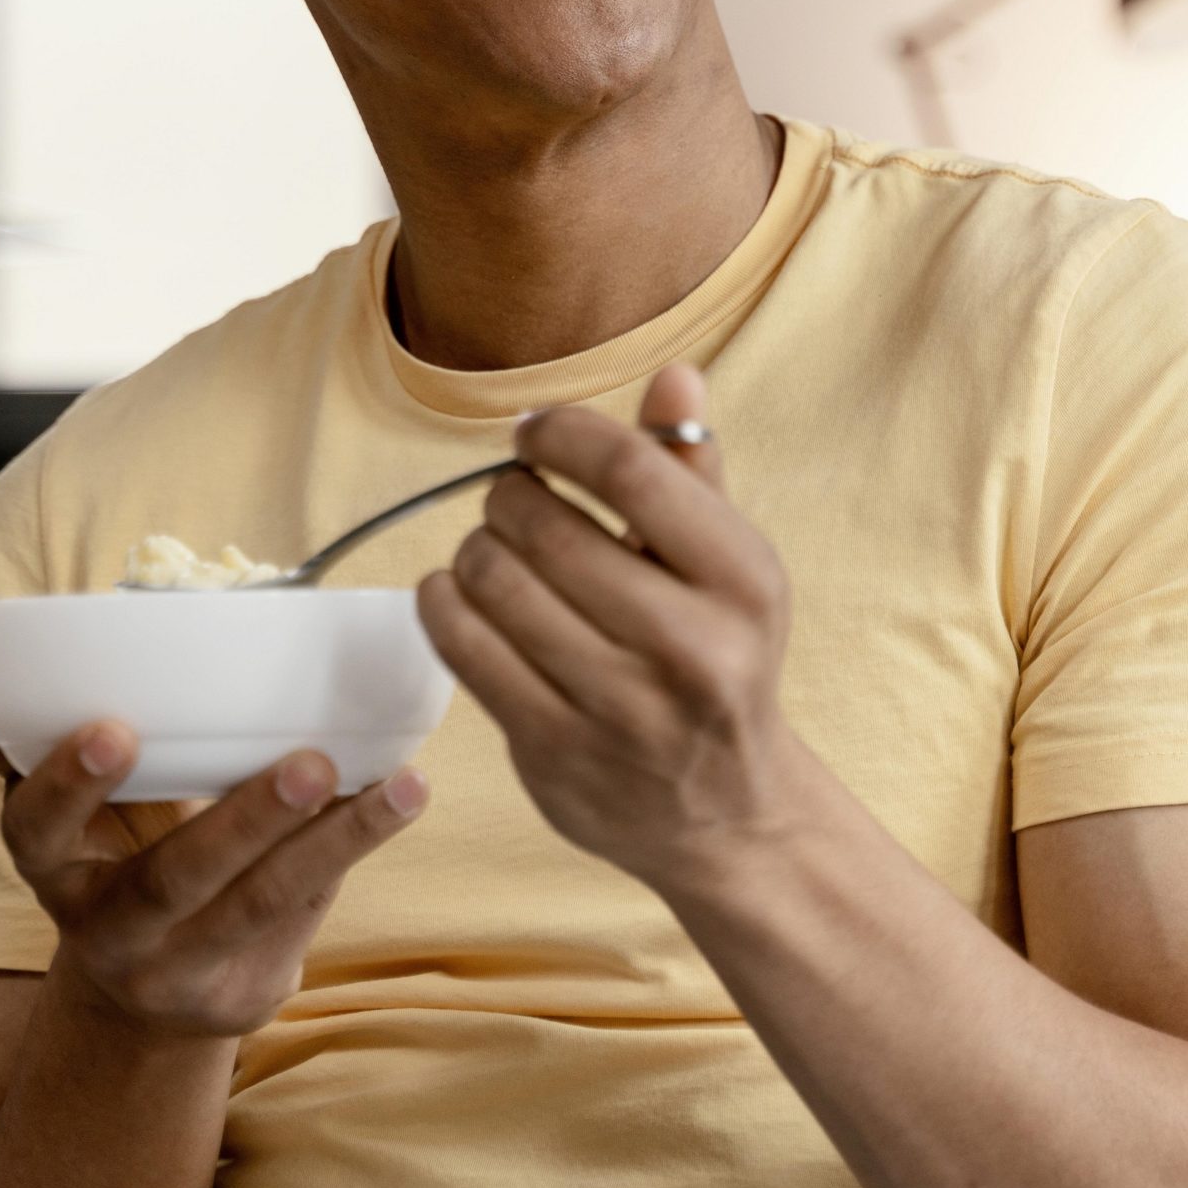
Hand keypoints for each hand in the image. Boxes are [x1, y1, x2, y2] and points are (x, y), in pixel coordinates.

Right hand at [0, 667, 427, 1036]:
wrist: (142, 1001)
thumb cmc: (108, 867)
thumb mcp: (53, 816)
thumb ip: (5, 741)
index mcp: (54, 870)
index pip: (41, 829)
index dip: (71, 784)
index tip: (112, 729)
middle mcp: (111, 929)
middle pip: (175, 878)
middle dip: (241, 823)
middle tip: (307, 763)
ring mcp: (183, 967)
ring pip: (262, 902)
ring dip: (335, 840)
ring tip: (400, 784)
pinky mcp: (246, 988)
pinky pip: (306, 915)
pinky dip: (354, 854)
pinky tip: (401, 798)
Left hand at [417, 363, 809, 895]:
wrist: (726, 812)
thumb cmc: (719, 659)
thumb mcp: (731, 566)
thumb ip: (692, 472)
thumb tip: (674, 375)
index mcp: (743, 580)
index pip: (631, 470)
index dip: (563, 435)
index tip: (537, 436)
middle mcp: (690, 646)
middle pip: (547, 525)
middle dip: (509, 496)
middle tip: (513, 501)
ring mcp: (619, 707)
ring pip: (494, 582)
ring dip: (475, 548)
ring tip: (495, 552)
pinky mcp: (554, 752)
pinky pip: (462, 646)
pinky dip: (443, 602)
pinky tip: (463, 595)